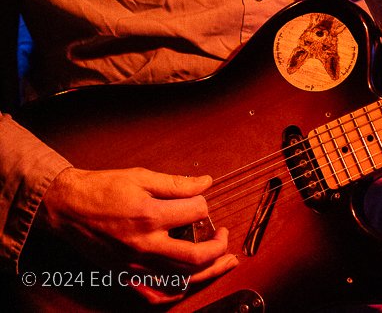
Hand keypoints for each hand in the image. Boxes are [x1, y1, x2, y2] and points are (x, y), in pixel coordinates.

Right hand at [33, 166, 237, 303]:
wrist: (67, 207)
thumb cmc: (101, 189)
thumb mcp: (141, 176)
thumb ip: (176, 183)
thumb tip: (205, 182)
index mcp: (150, 216)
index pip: (195, 212)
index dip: (203, 203)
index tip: (201, 198)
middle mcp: (146, 244)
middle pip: (195, 256)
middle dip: (218, 247)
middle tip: (224, 236)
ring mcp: (135, 264)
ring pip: (180, 278)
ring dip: (206, 271)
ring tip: (222, 261)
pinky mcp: (125, 275)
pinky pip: (155, 294)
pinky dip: (174, 292)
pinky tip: (187, 284)